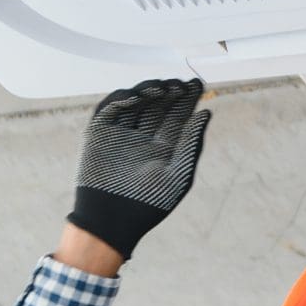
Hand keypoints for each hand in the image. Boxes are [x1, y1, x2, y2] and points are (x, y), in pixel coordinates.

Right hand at [65, 79, 210, 261]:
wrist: (113, 221)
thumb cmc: (149, 204)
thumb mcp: (178, 173)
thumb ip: (191, 143)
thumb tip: (206, 113)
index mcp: (164, 146)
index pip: (178, 115)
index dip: (187, 98)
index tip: (197, 84)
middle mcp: (143, 136)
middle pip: (159, 104)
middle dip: (170, 91)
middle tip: (181, 83)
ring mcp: (121, 133)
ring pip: (136, 102)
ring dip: (149, 91)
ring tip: (163, 88)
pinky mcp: (99, 133)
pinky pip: (111, 109)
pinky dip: (122, 98)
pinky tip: (139, 96)